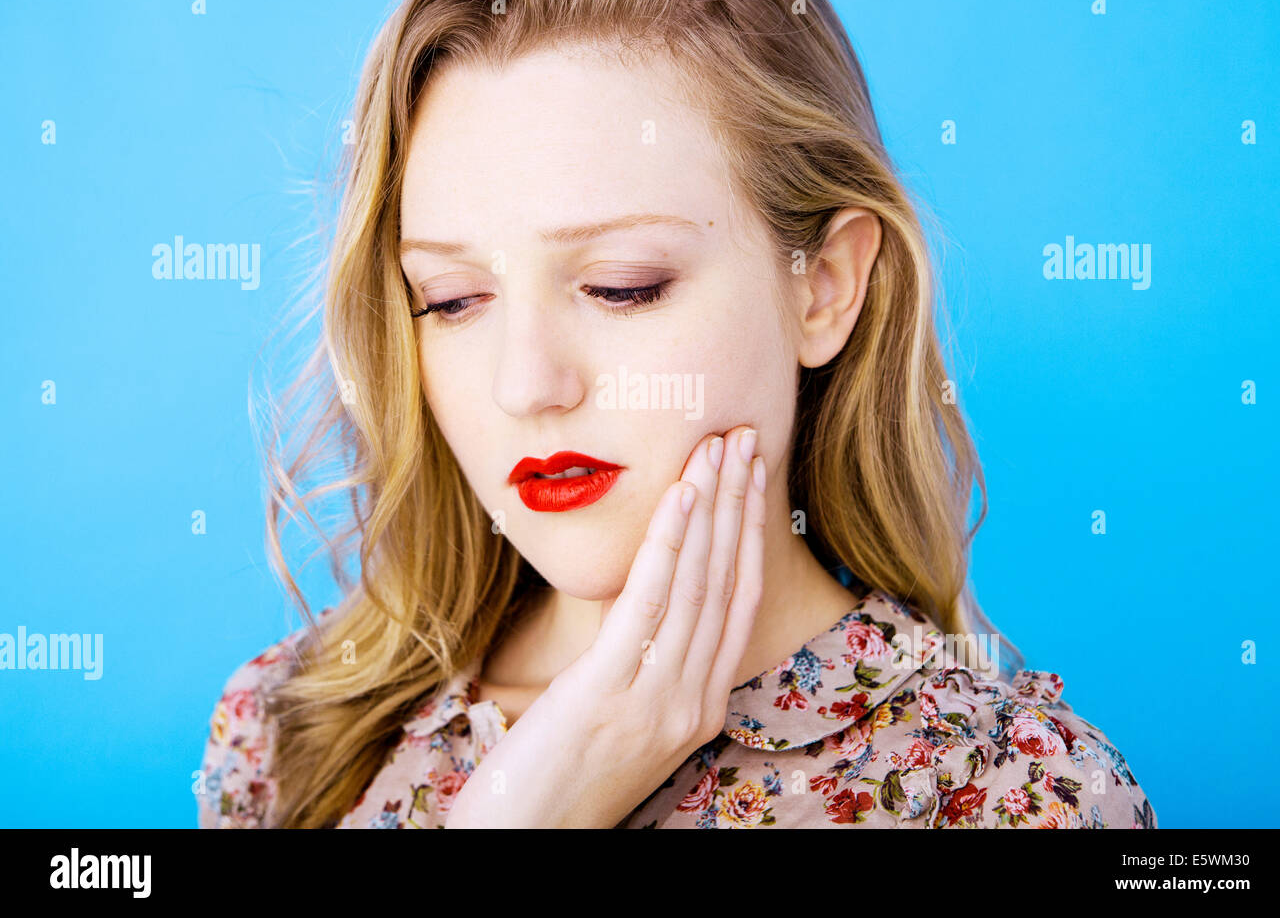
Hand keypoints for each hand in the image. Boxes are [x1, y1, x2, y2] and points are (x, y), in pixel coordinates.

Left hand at [444, 425, 766, 827]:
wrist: (526, 842)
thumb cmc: (562, 779)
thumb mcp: (621, 717)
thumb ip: (643, 664)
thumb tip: (640, 600)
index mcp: (700, 706)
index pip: (737, 602)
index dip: (748, 533)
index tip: (751, 477)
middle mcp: (693, 701)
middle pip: (726, 582)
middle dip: (738, 504)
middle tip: (744, 438)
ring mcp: (659, 698)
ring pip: (699, 584)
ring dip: (711, 508)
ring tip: (718, 448)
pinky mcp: (613, 690)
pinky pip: (651, 603)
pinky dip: (670, 544)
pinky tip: (679, 497)